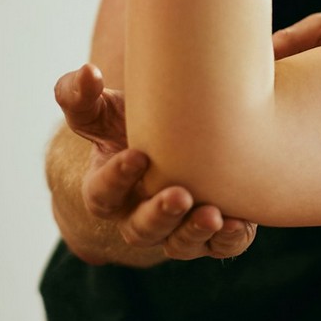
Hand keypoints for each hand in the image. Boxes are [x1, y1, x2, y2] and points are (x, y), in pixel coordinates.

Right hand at [54, 65, 256, 261]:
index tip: (137, 154)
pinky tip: (238, 223)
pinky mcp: (212, 234)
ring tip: (212, 215)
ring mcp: (176, 229)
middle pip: (141, 229)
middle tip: (179, 194)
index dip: (115, 179)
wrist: (178, 142)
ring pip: (178, 244)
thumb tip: (86, 72)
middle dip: (159, 214)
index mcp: (108, 190)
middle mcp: (138, 216)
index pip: (102, 195)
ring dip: (193, 232)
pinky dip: (227, 240)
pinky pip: (219, 247)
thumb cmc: (133, 125)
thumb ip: (82, 95)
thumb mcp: (104, 110)